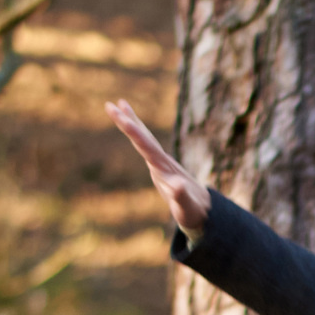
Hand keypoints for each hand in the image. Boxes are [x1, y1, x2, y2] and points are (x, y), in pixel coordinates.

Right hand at [106, 99, 209, 237]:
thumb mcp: (186, 207)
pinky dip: (138, 133)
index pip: (147, 147)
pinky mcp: (160, 165)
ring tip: (120, 102)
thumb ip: (182, 196)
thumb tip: (177, 185)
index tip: (123, 120)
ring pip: (145, 137)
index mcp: (165, 168)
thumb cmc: (194, 212)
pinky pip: (146, 145)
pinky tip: (132, 126)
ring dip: (132, 121)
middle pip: (143, 137)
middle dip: (127, 121)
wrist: (205, 210)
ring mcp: (162, 162)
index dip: (135, 134)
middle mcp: (163, 161)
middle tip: (109, 105)